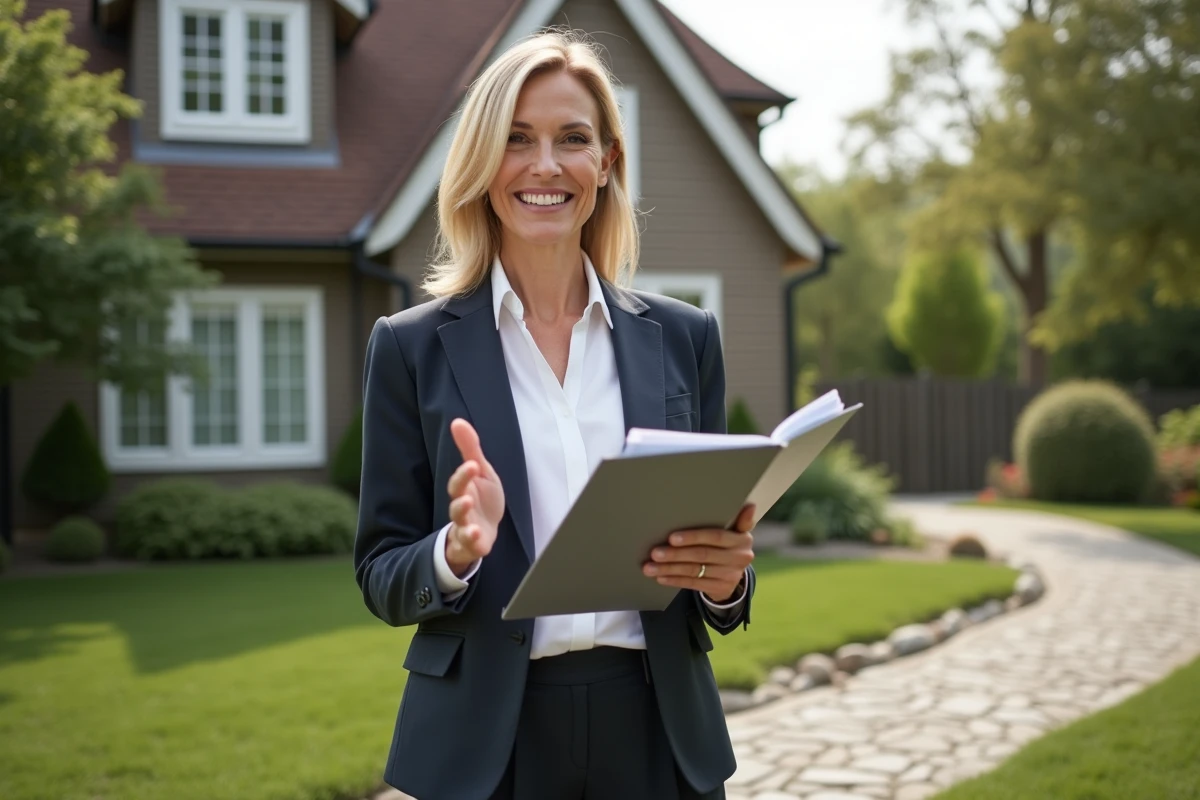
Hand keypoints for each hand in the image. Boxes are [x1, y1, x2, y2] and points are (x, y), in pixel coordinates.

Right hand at [444, 419, 504, 576]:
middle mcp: (462, 509)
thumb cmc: (482, 498)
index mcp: (464, 490)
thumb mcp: (481, 472)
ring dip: (464, 524)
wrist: (485, 529)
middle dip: (460, 502)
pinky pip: (469, 545)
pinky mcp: (473, 545)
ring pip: (460, 526)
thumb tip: (457, 421)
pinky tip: (476, 536)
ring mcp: (466, 528)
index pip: (459, 482)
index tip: (473, 465)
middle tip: (465, 496)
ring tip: (470, 522)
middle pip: (456, 506)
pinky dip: (471, 542)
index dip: (464, 475)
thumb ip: (470, 448)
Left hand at [642, 504, 755, 602]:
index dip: (693, 537)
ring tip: (650, 567)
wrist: (734, 575)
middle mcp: (739, 558)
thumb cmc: (727, 545)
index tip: (672, 538)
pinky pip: (693, 584)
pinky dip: (675, 580)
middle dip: (675, 554)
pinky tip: (660, 577)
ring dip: (670, 569)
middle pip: (702, 555)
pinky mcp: (720, 588)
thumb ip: (739, 520)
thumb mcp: (735, 532)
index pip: (715, 537)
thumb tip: (750, 506)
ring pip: (694, 571)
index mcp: (742, 539)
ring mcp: (730, 575)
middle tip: (655, 553)